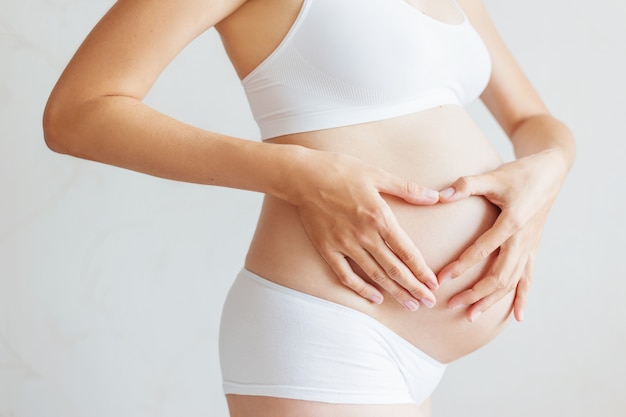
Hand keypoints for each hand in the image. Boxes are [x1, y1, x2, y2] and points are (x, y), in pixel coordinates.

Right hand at [285, 148, 439, 310]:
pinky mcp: (327, 249)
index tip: (433, 283)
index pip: (406, 251)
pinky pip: (346, 275)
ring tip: (410, 304)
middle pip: (394, 268)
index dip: (422, 270)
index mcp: (379, 217)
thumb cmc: (341, 171)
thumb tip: (434, 197)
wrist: (303, 176)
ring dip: (394, 292)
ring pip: (375, 275)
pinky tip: (375, 298)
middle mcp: (364, 235)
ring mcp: (344, 244)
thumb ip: (407, 188)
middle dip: (414, 288)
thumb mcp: (377, 174)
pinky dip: (361, 289)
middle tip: (428, 302)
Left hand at [437, 149, 569, 321]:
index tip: (441, 279)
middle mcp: (522, 240)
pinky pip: (528, 278)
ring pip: (512, 282)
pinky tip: (517, 317)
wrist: (551, 172)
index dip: (461, 266)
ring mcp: (529, 247)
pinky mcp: (533, 248)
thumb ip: (466, 185)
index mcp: (512, 223)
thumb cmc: (520, 173)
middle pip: (499, 276)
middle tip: (451, 304)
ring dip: (492, 301)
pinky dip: (523, 298)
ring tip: (472, 316)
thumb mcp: (493, 176)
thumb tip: (439, 195)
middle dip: (475, 293)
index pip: (482, 250)